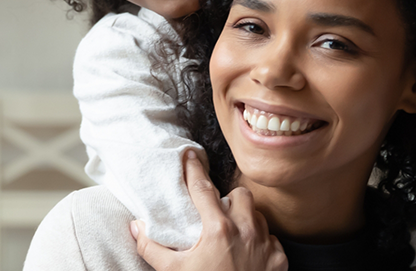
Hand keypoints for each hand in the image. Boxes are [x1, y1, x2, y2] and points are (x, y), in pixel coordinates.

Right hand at [132, 151, 287, 270]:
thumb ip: (152, 248)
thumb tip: (136, 227)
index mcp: (219, 230)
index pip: (203, 189)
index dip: (194, 170)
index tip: (190, 156)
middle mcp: (247, 231)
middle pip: (241, 195)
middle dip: (229, 199)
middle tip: (216, 213)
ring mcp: (266, 245)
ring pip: (259, 216)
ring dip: (246, 220)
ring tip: (231, 234)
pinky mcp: (279, 260)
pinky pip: (272, 240)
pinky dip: (261, 243)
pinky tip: (248, 255)